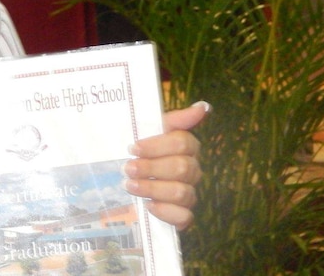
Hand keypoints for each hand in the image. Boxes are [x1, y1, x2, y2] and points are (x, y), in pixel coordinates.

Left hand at [123, 101, 209, 230]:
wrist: (119, 180)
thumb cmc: (136, 152)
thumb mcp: (148, 130)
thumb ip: (175, 119)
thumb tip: (203, 106)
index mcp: (186, 147)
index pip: (183, 143)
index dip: (157, 145)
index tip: (133, 148)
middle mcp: (192, 170)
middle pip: (182, 168)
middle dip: (151, 168)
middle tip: (128, 168)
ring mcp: (189, 194)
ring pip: (182, 193)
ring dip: (152, 189)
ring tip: (130, 186)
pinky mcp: (181, 216)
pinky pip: (184, 217)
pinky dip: (166, 212)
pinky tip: (148, 206)